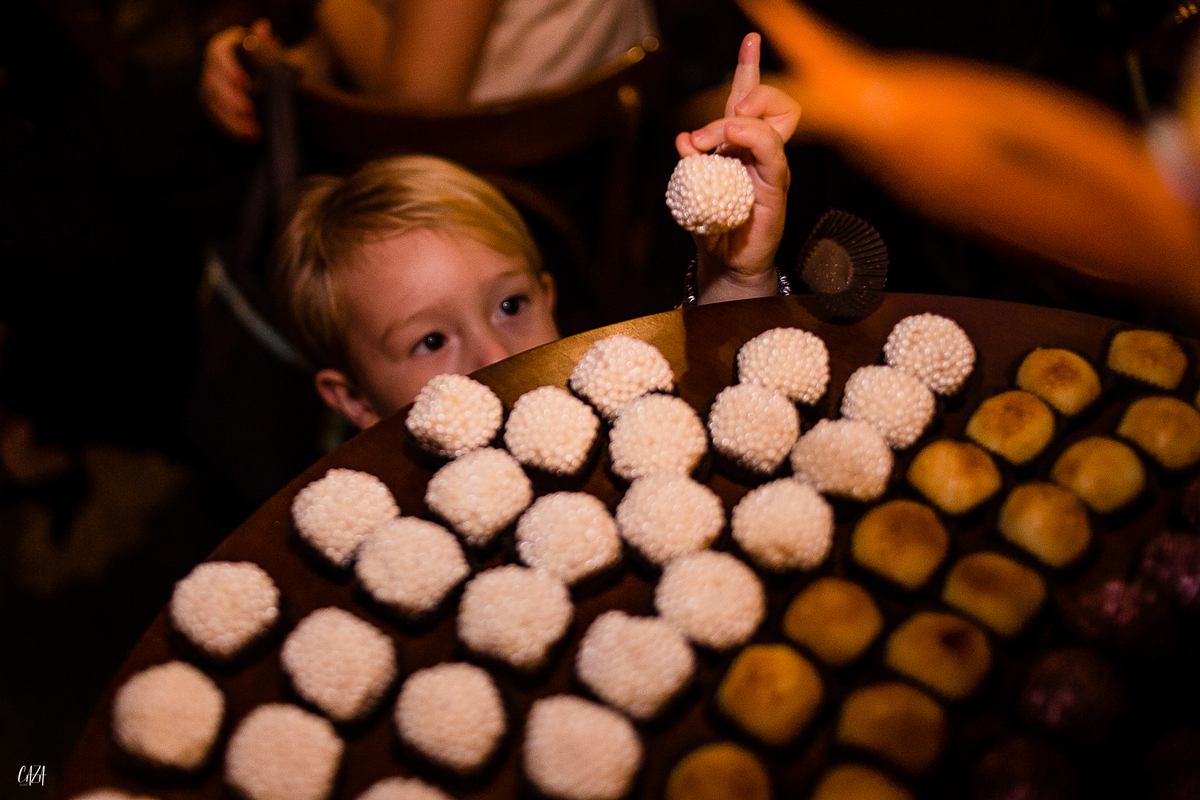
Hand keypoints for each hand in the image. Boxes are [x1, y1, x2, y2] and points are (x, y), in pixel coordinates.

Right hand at [199, 20, 274, 140]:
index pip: (218, 55)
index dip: (229, 70)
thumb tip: (262, 27)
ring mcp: (212, 89)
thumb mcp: (280, 56)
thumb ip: (270, 47)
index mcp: (226, 47)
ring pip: (212, 104)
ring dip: (232, 119)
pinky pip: (218, 120)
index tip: (245, 84)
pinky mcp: (217, 109)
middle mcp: (213, 67)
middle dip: (230, 99)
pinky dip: (233, 130)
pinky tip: (250, 139)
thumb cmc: (283, 67)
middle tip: (249, 111)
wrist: (286, 86)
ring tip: (254, 131)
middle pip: (211, 82)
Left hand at [676, 33, 798, 302]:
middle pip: (772, 100)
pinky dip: (753, 139)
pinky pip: (773, 155)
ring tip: (715, 136)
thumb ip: (689, 163)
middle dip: (749, 88)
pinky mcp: (776, 189)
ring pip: (773, 122)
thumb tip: (683, 139)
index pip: (749, 99)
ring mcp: (772, 169)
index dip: (750, 68)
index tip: (750, 39)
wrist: (726, 266)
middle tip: (713, 121)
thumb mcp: (691, 189)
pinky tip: (732, 138)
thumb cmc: (711, 229)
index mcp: (741, 146)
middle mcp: (761, 152)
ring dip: (742, 119)